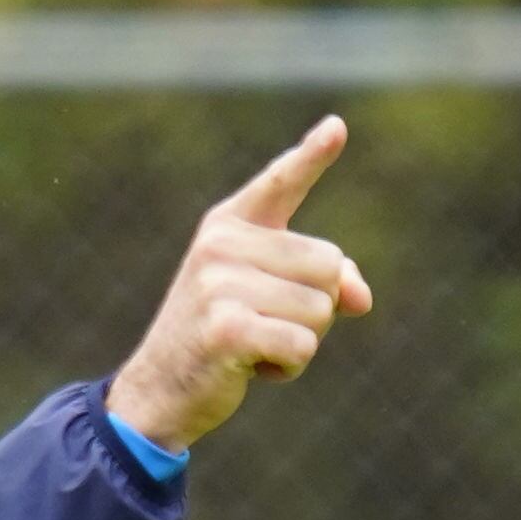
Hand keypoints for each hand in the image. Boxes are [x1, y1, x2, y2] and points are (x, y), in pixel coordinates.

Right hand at [108, 115, 372, 452]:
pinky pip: (303, 345)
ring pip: (322, 309)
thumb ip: (322, 285)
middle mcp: (222, 244)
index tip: (338, 127)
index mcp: (229, 226)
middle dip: (316, 307)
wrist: (159, 392)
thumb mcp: (270, 300)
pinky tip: (250, 369)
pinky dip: (289, 368)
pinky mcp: (227, 328)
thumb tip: (361, 298)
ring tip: (254, 346)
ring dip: (303, 342)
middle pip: (329, 265)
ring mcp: (220, 284)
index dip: (312, 156)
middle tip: (264, 325)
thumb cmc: (220, 339)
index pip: (280, 183)